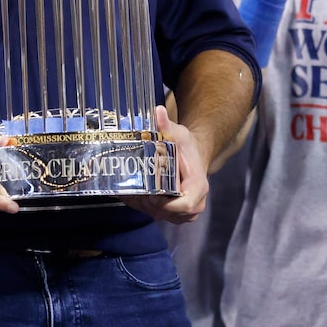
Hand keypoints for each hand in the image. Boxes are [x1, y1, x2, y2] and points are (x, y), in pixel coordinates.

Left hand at [126, 105, 208, 223]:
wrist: (191, 157)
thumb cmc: (186, 147)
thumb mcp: (178, 133)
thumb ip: (167, 125)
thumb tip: (158, 111)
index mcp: (198, 186)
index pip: (186, 205)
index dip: (167, 204)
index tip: (151, 194)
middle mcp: (193, 203)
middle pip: (168, 212)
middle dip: (148, 202)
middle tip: (131, 188)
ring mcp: (182, 211)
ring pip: (159, 215)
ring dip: (142, 204)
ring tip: (127, 190)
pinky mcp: (172, 213)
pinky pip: (155, 214)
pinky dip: (141, 205)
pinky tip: (128, 193)